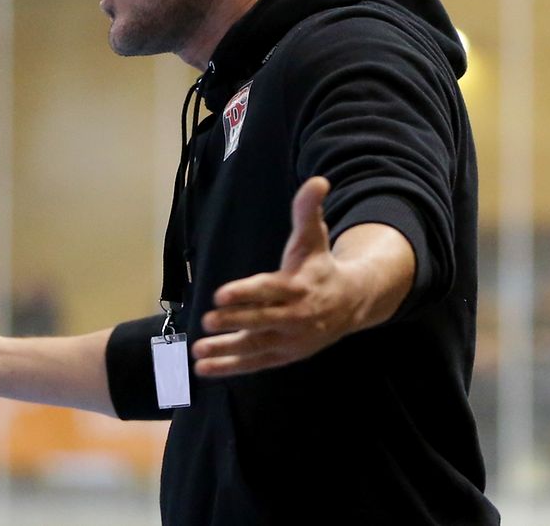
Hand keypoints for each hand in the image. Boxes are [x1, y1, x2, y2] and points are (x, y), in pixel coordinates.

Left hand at [191, 176, 361, 377]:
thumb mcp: (314, 237)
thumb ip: (308, 211)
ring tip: (197, 352)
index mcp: (298, 286)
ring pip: (255, 346)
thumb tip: (318, 180)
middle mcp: (295, 316)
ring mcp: (290, 339)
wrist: (352, 303)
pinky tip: (204, 369)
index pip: (268, 290)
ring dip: (226, 351)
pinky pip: (256, 363)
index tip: (219, 294)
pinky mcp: (285, 355)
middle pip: (261, 320)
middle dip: (234, 322)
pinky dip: (231, 367)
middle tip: (206, 320)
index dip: (245, 292)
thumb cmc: (320, 266)